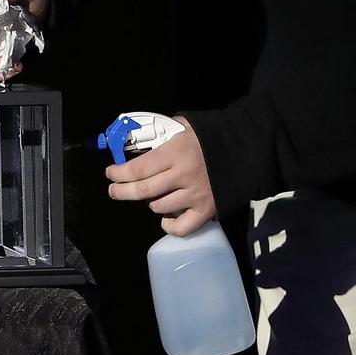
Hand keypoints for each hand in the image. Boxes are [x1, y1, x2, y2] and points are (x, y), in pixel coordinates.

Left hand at [105, 116, 215, 235]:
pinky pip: (182, 227)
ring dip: (148, 202)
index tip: (110, 173)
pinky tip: (165, 218)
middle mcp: (183, 175)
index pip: (138, 168)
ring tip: (149, 195)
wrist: (246, 148)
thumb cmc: (210, 137)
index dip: (119, 173)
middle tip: (114, 191)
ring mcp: (196, 194)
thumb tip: (136, 142)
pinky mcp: (207, 209)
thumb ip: (161, 134)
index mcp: (175, 152)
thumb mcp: (183, 127)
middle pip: (143, 190)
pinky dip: (169, 226)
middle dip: (122, 191)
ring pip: (159, 207)